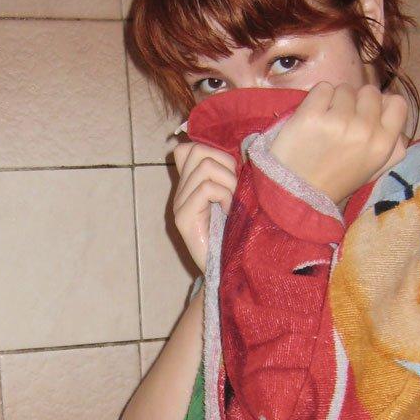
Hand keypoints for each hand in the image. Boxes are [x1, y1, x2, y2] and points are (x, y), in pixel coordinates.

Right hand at [169, 139, 237, 272]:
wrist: (228, 271)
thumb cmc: (236, 235)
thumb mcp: (235, 199)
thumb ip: (229, 178)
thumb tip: (240, 152)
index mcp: (190, 185)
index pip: (188, 148)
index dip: (215, 152)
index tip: (231, 173)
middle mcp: (180, 192)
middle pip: (198, 150)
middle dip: (226, 164)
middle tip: (235, 190)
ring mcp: (179, 205)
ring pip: (205, 166)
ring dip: (228, 182)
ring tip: (233, 203)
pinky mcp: (183, 218)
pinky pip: (206, 188)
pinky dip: (224, 196)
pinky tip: (229, 212)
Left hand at [269, 82, 408, 205]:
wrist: (298, 194)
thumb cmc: (336, 181)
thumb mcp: (374, 170)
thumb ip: (393, 145)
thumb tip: (394, 113)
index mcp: (383, 144)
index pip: (397, 103)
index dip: (382, 104)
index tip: (367, 114)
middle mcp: (365, 130)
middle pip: (370, 91)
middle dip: (357, 102)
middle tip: (342, 121)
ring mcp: (338, 121)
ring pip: (344, 88)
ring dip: (335, 101)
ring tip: (325, 124)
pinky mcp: (312, 115)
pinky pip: (323, 88)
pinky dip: (317, 99)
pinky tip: (313, 120)